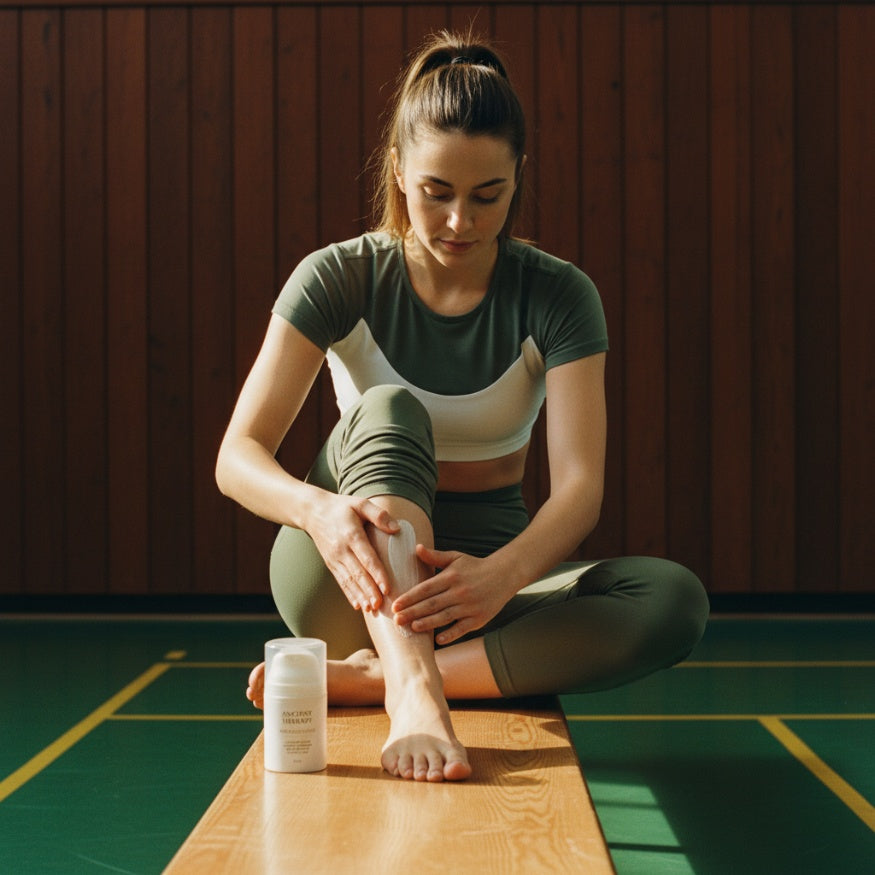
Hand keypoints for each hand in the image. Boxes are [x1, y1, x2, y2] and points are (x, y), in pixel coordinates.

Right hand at [306, 491, 398, 612]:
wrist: (312, 511)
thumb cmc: (341, 507)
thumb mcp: (360, 503)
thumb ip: (379, 515)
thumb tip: (396, 529)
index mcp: (351, 535)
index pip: (367, 558)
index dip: (377, 574)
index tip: (387, 587)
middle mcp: (341, 550)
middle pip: (357, 574)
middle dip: (369, 590)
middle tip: (381, 605)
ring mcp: (334, 559)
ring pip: (349, 581)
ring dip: (360, 596)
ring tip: (371, 609)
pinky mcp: (331, 564)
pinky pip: (341, 581)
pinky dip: (350, 594)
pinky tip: (358, 605)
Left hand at [391, 546, 512, 645]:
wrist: (505, 574)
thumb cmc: (475, 566)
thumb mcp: (456, 557)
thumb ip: (435, 556)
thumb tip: (417, 547)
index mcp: (451, 576)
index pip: (426, 588)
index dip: (410, 597)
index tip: (395, 605)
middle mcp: (460, 591)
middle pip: (432, 604)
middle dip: (413, 612)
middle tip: (397, 620)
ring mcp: (470, 606)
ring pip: (445, 617)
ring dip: (427, 623)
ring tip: (412, 628)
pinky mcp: (480, 618)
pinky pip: (462, 628)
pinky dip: (450, 634)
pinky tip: (437, 640)